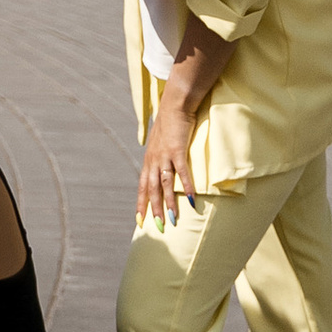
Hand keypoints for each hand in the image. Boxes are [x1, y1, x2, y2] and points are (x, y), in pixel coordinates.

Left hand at [137, 99, 199, 230]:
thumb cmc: (169, 124)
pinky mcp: (177, 150)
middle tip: (157, 227)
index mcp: (148, 160)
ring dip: (169, 202)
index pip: (142, 186)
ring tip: (173, 219)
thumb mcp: (160, 143)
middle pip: (152, 190)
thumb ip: (159, 157)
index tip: (139, 221)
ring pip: (165, 184)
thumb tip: (161, 170)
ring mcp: (165, 155)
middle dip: (154, 209)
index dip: (140, 204)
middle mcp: (153, 160)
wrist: (175, 104)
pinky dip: (187, 187)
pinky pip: (182, 172)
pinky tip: (192, 199)